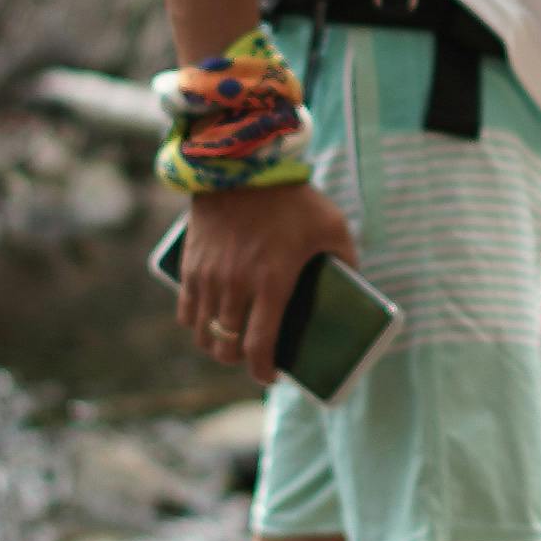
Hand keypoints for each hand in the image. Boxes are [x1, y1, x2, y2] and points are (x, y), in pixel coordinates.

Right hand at [177, 179, 359, 376]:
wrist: (241, 164)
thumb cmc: (292, 197)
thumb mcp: (333, 226)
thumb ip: (347, 258)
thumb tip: (356, 283)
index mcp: (271, 283)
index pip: (258, 347)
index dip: (263, 371)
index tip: (271, 376)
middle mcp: (234, 286)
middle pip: (226, 347)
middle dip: (240, 360)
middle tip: (254, 355)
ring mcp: (208, 277)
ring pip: (202, 334)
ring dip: (216, 345)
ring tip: (231, 341)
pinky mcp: (190, 265)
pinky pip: (185, 311)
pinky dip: (195, 324)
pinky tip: (207, 322)